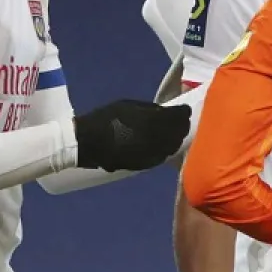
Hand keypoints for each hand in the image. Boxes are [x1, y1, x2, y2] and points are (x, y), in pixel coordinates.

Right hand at [74, 99, 191, 171]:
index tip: (184, 109)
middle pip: (179, 131)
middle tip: (181, 121)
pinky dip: (165, 149)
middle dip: (182, 125)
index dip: (184, 111)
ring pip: (173, 146)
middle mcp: (156, 138)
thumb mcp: (129, 106)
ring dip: (176, 138)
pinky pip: (162, 156)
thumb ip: (150, 109)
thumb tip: (165, 112)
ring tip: (173, 132)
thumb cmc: (106, 118)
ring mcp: (151, 153)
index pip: (179, 116)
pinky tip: (162, 145)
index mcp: (153, 120)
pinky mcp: (144, 165)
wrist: (86, 142)